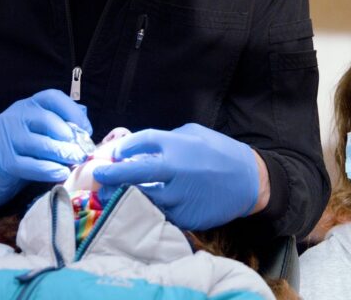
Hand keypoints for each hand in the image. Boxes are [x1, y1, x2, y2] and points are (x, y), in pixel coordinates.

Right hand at [0, 89, 91, 211]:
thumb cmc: (22, 150)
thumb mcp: (39, 132)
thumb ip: (60, 125)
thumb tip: (84, 127)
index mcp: (28, 105)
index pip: (52, 97)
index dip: (73, 111)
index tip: (86, 129)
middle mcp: (15, 116)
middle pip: (47, 120)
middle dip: (70, 137)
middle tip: (82, 151)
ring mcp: (6, 137)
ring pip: (40, 144)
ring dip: (62, 154)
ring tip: (75, 162)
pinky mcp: (4, 160)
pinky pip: (31, 165)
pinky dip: (49, 170)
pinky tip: (61, 173)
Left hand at [92, 123, 258, 230]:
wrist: (251, 182)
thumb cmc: (222, 153)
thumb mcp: (196, 134)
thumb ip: (168, 139)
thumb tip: (142, 148)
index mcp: (178, 145)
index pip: (140, 142)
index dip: (123, 148)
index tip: (114, 154)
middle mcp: (176, 170)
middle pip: (134, 173)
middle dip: (112, 174)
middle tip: (99, 174)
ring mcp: (180, 196)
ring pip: (142, 198)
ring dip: (124, 196)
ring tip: (111, 193)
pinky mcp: (185, 216)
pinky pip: (158, 213)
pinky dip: (146, 209)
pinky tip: (137, 206)